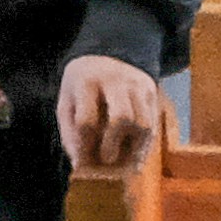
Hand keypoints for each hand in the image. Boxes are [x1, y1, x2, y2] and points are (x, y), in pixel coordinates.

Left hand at [55, 55, 163, 174]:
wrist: (106, 55)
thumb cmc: (81, 87)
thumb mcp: (67, 103)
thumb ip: (70, 133)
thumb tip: (80, 165)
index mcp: (87, 82)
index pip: (87, 120)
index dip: (85, 146)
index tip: (82, 163)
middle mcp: (116, 81)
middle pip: (122, 118)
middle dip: (114, 145)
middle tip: (106, 161)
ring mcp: (137, 85)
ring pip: (144, 124)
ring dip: (134, 150)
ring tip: (123, 164)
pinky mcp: (151, 92)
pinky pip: (152, 125)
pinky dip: (144, 146)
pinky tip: (134, 158)